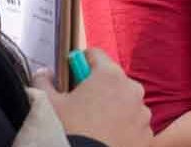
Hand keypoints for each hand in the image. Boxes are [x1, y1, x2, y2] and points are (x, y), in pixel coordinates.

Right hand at [34, 48, 152, 146]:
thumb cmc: (69, 130)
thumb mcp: (48, 104)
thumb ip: (43, 82)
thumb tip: (44, 72)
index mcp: (109, 74)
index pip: (95, 55)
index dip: (80, 61)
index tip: (72, 72)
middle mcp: (131, 88)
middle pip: (113, 80)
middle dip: (99, 88)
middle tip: (82, 104)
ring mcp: (142, 112)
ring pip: (126, 102)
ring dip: (114, 108)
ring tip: (96, 125)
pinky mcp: (146, 134)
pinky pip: (134, 125)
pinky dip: (125, 128)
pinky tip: (109, 136)